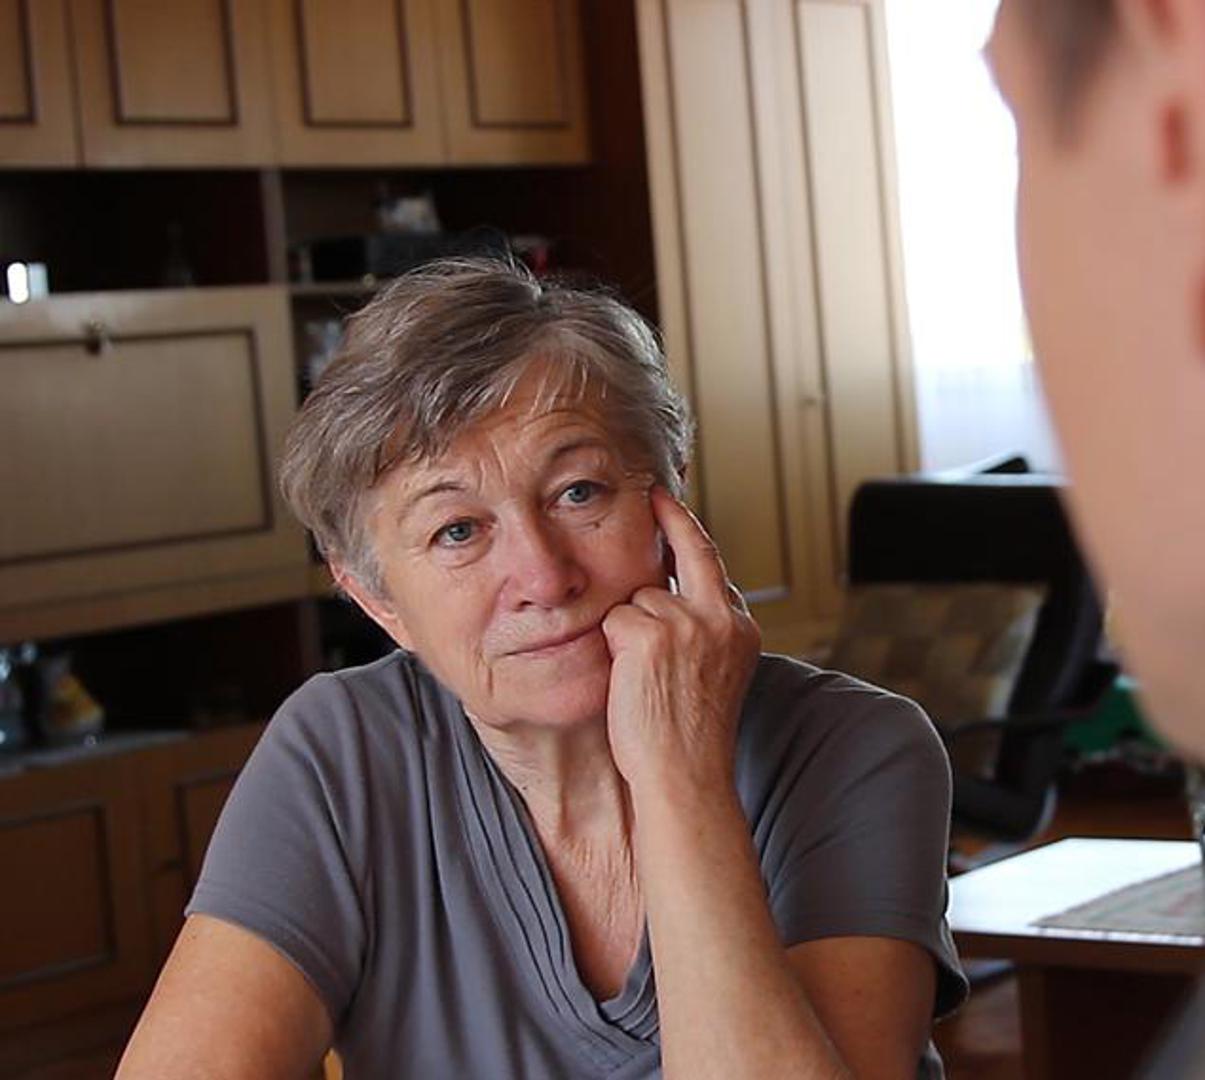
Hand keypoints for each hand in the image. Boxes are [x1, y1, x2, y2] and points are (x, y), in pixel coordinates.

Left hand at [601, 487, 760, 796]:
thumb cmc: (688, 738)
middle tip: (655, 495)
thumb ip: (699, 630)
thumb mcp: (712, 674)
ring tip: (644, 680)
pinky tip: (629, 681)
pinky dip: (612, 648)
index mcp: (739, 628)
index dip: (687, 533)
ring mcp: (687, 622)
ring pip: (637, 599)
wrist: (685, 778)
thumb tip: (663, 592)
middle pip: (686, 552)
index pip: (711, 564)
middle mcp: (719, 617)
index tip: (671, 505)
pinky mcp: (650, 634)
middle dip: (669, 517)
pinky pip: (614, 621)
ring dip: (629, 631)